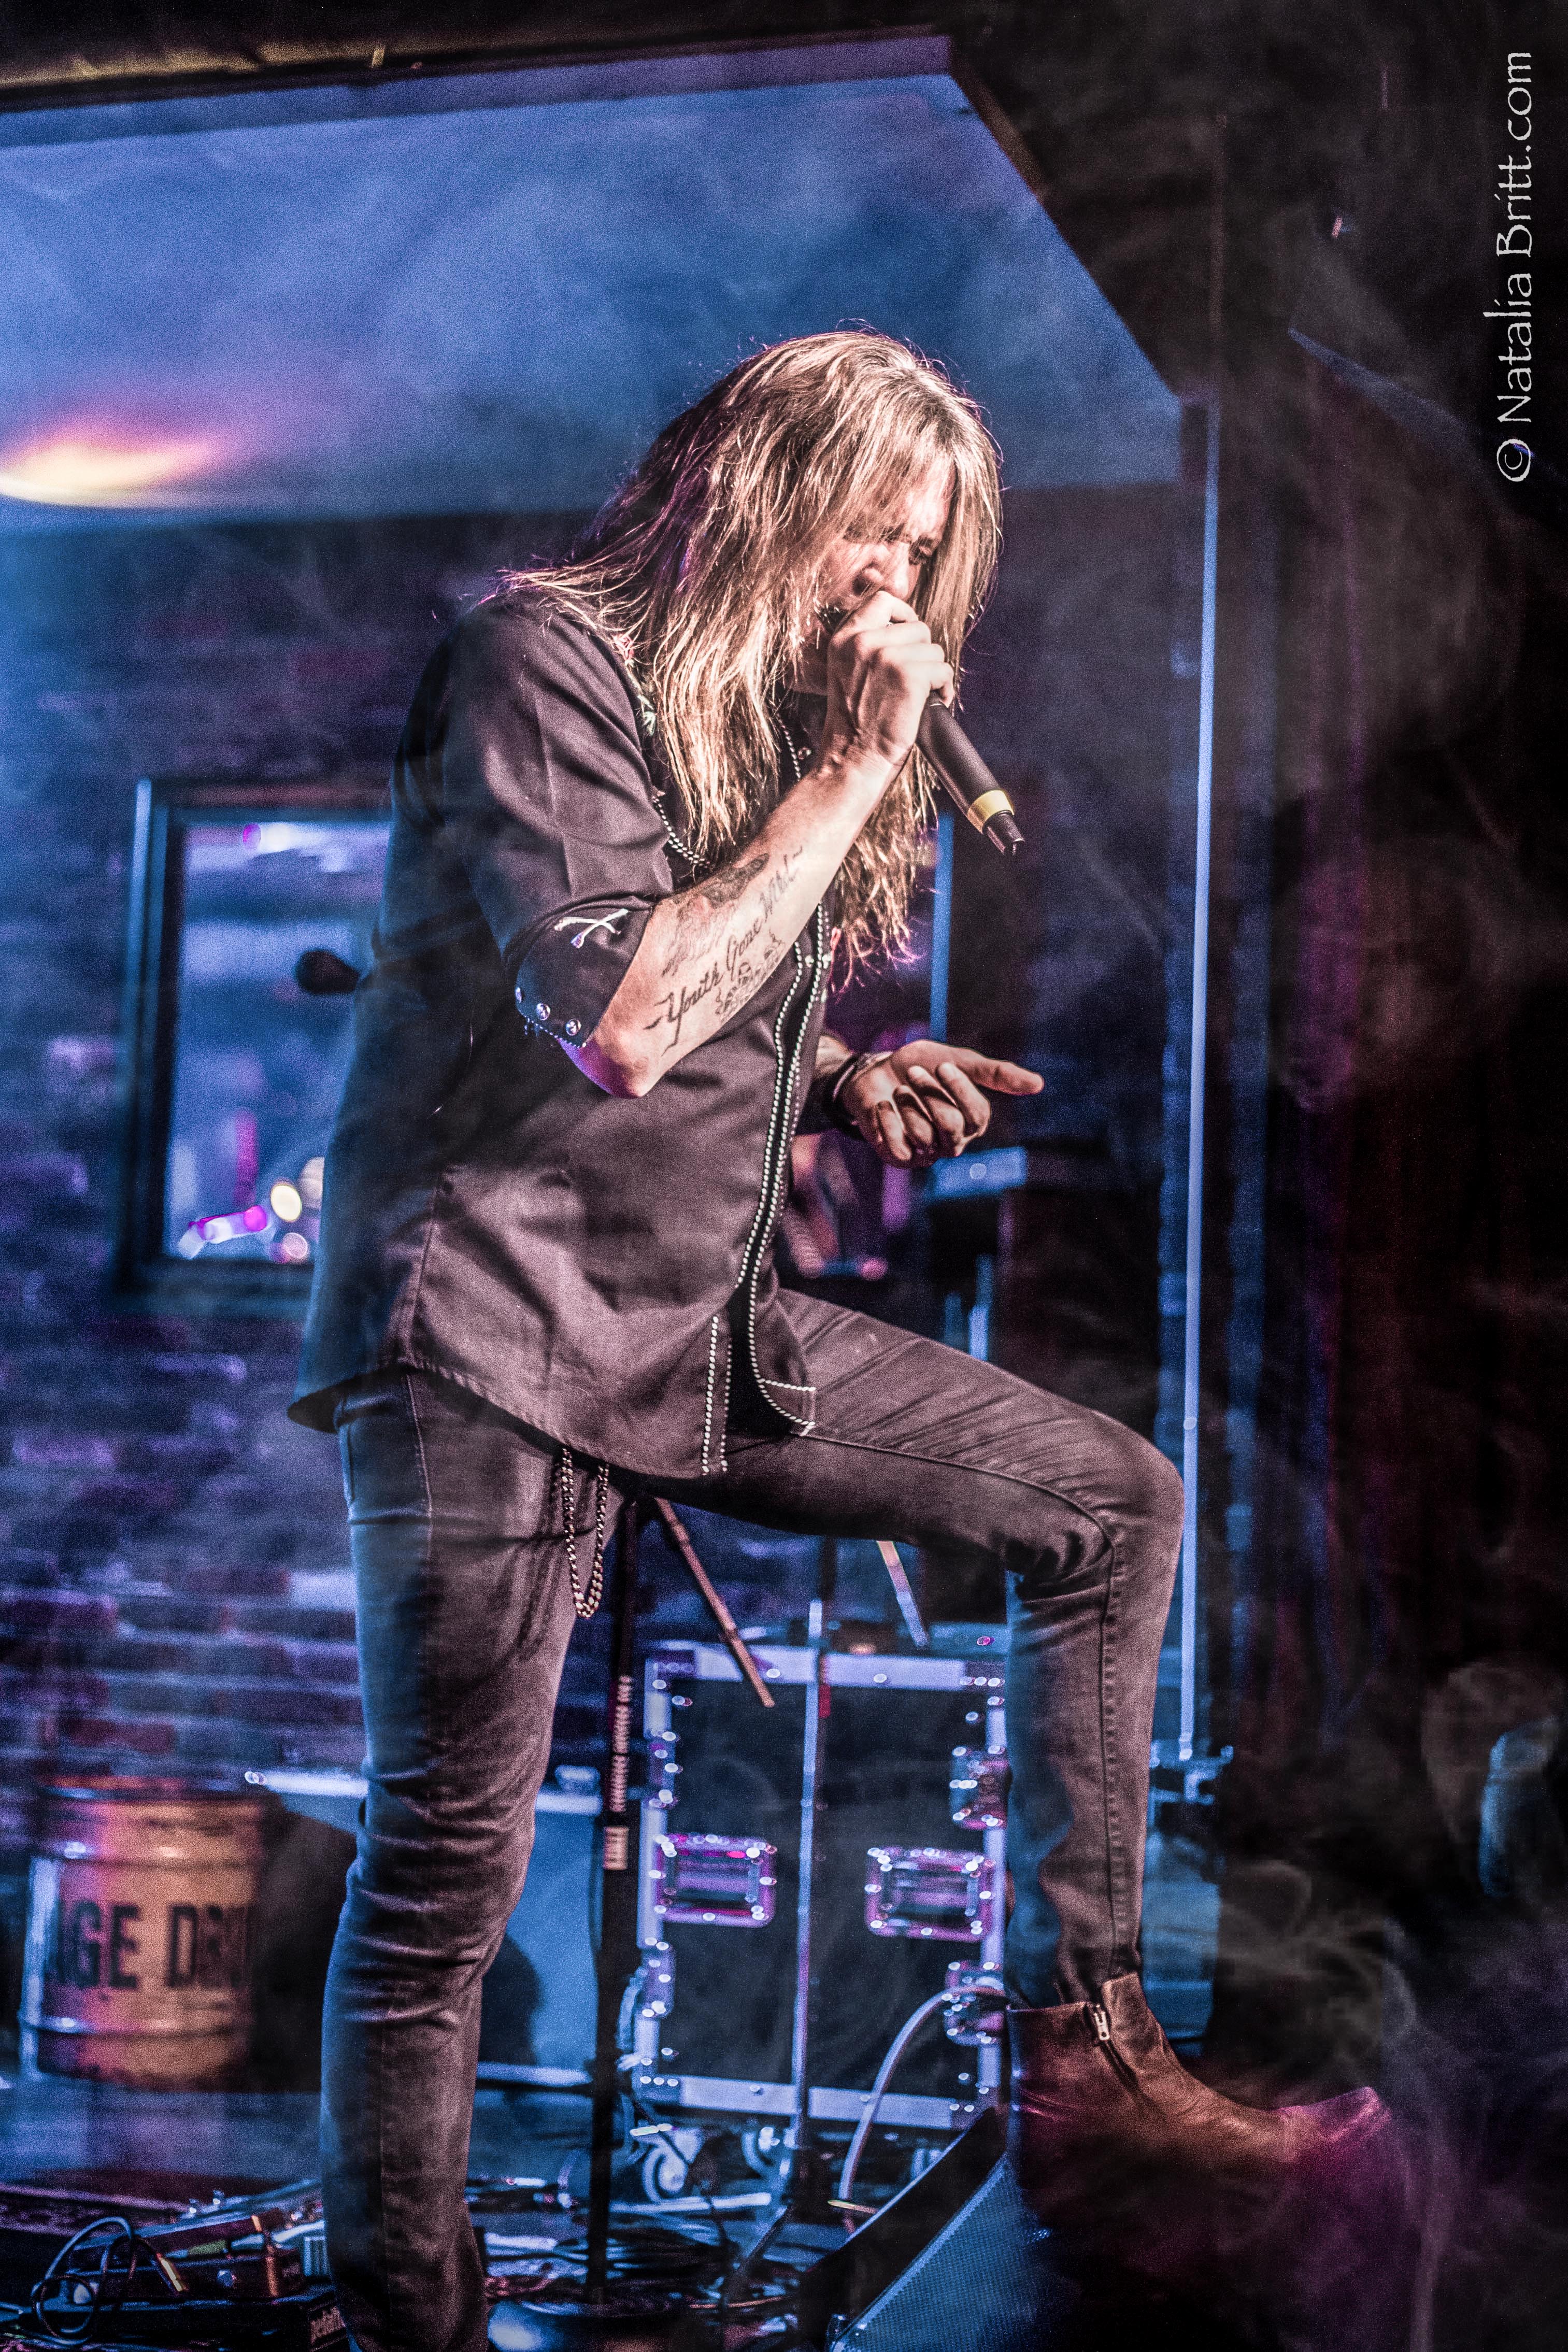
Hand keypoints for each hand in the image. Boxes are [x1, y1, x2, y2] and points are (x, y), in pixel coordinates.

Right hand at [820, 591, 953, 778]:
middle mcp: (862, 641)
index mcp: (844, 638)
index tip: (910, 635)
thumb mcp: (847, 674)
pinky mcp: (909, 674)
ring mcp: (886, 655)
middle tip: (915, 679)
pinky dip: (944, 690)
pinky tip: (930, 704)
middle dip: (922, 653)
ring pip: (934, 650)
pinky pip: (944, 670)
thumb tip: (906, 629)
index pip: (882, 600)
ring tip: (919, 696)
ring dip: (934, 674)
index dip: (904, 614)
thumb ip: (867, 647)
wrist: (852, 760)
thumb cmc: (854, 726)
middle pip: (917, 627)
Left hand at [838, 1041, 1042, 1166]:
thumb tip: (1039, 1084)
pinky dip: (888, 1122)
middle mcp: (953, 1142)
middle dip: (931, 1096)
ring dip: (907, 1105)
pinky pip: (899, 1150)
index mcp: (972, 1121)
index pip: (977, 1115)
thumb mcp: (960, 1062)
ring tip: (898, 1090)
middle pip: (951, 1126)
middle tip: (914, 1074)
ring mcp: (926, 1152)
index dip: (960, 1091)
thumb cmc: (921, 1067)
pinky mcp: (900, 1158)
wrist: (875, 1072)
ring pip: (924, 1136)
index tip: (943, 1066)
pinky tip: (884, 1105)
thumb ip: (996, 1074)